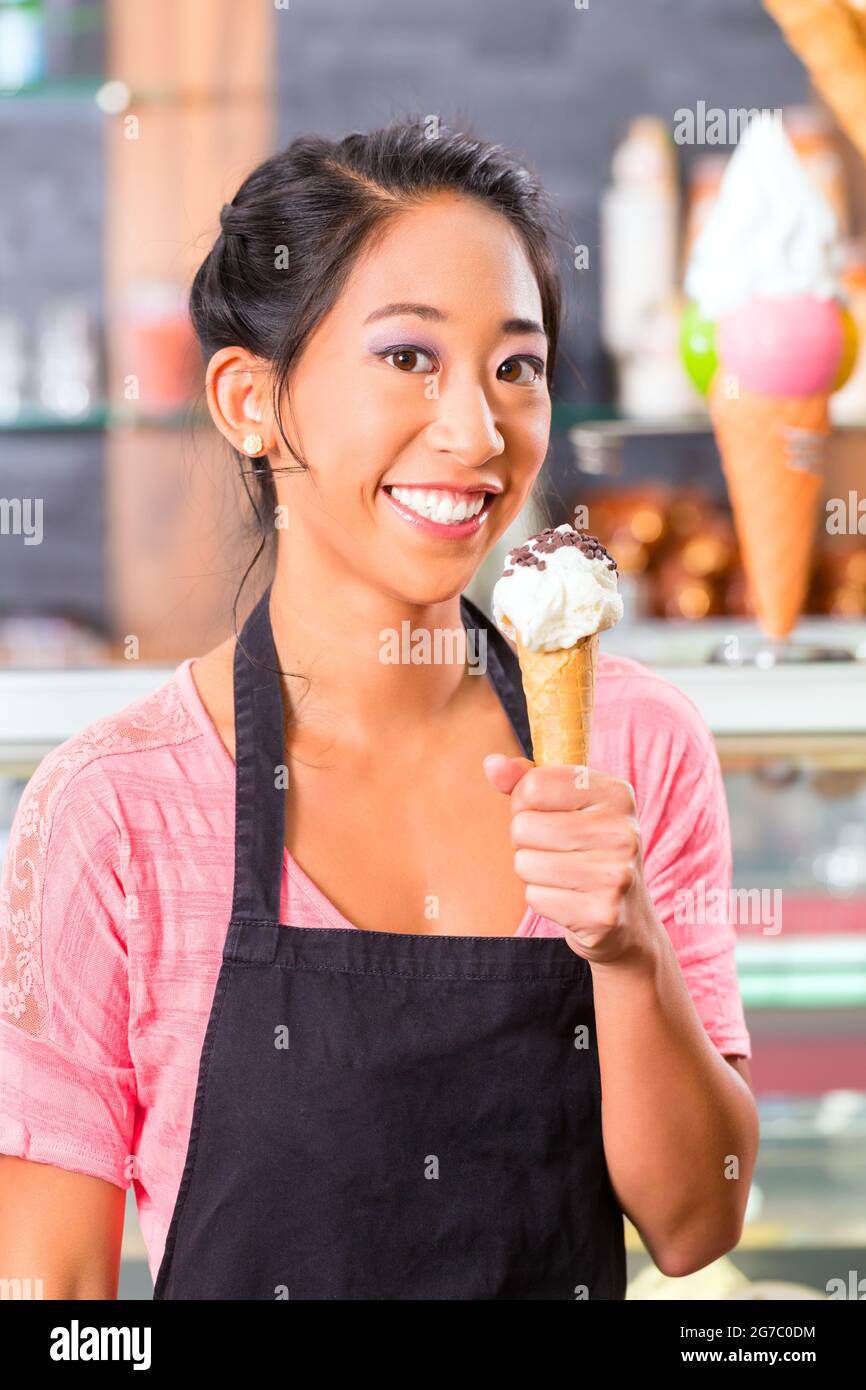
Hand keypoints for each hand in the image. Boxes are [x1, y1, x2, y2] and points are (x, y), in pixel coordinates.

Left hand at [483, 754, 656, 965]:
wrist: (628, 917)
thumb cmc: (587, 849)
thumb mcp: (567, 806)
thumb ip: (527, 780)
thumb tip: (492, 764)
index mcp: (616, 793)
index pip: (534, 785)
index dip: (524, 802)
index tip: (546, 814)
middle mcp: (621, 831)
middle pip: (523, 826)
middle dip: (526, 841)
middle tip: (556, 851)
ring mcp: (615, 875)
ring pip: (524, 863)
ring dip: (533, 872)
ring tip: (563, 875)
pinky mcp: (602, 913)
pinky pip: (535, 897)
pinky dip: (543, 899)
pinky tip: (570, 899)